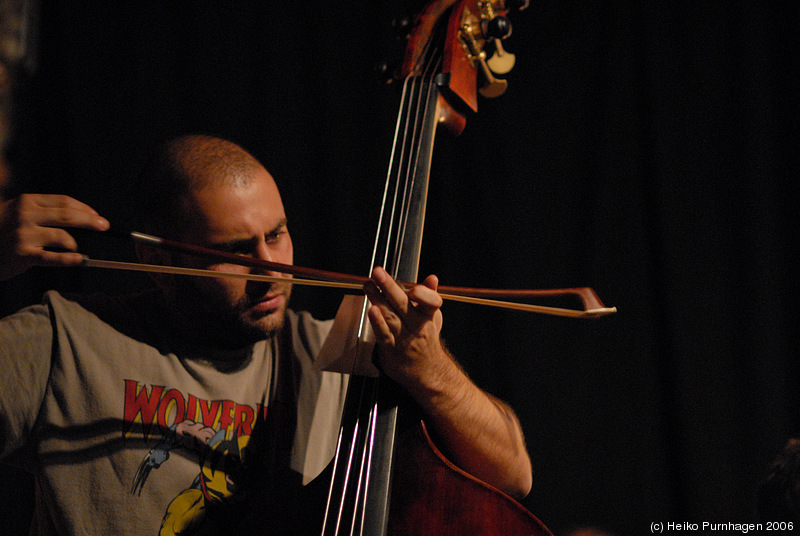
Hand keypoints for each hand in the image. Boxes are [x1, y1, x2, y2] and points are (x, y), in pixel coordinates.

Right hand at [0, 194, 108, 280]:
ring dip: (75, 243)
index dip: (84, 208)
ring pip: (63, 236)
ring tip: (77, 248)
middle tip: (104, 226)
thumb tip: (77, 217)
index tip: (97, 215)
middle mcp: (25, 215)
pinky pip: (53, 258)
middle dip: (90, 221)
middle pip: (67, 215)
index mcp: (26, 202)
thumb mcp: (15, 212)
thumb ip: (40, 212)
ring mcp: (23, 235)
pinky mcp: (23, 254)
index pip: (63, 201)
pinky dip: (69, 259)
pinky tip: (79, 260)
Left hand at [363, 266, 448, 392]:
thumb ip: (430, 296)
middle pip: (404, 304)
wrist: (428, 372)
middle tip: (377, 272)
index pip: (432, 302)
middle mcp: (418, 327)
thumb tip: (432, 278)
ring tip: (368, 286)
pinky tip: (372, 311)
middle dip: (389, 286)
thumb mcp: (433, 317)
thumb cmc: (426, 338)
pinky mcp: (392, 349)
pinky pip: (384, 334)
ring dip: (377, 299)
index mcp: (429, 316)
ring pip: (391, 316)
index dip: (423, 294)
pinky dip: (378, 323)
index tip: (413, 288)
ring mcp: (405, 338)